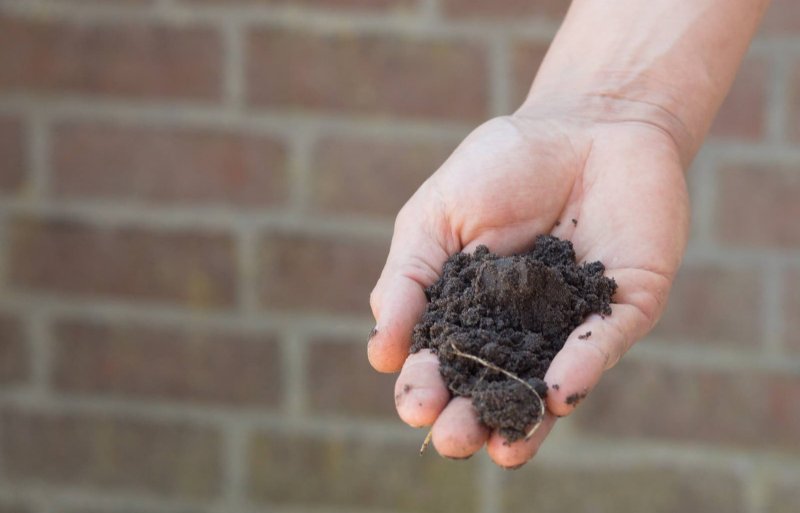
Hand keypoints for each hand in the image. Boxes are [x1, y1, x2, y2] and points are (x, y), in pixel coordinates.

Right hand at [367, 100, 689, 467]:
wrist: (584, 122)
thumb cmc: (501, 166)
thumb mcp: (434, 216)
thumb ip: (407, 279)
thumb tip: (381, 352)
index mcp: (470, 310)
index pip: (442, 359)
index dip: (426, 383)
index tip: (414, 402)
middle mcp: (520, 328)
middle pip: (492, 385)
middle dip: (470, 417)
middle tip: (452, 439)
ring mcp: (572, 321)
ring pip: (547, 384)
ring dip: (524, 421)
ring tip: (501, 452)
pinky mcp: (623, 305)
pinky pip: (602, 342)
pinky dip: (580, 366)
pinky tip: (555, 391)